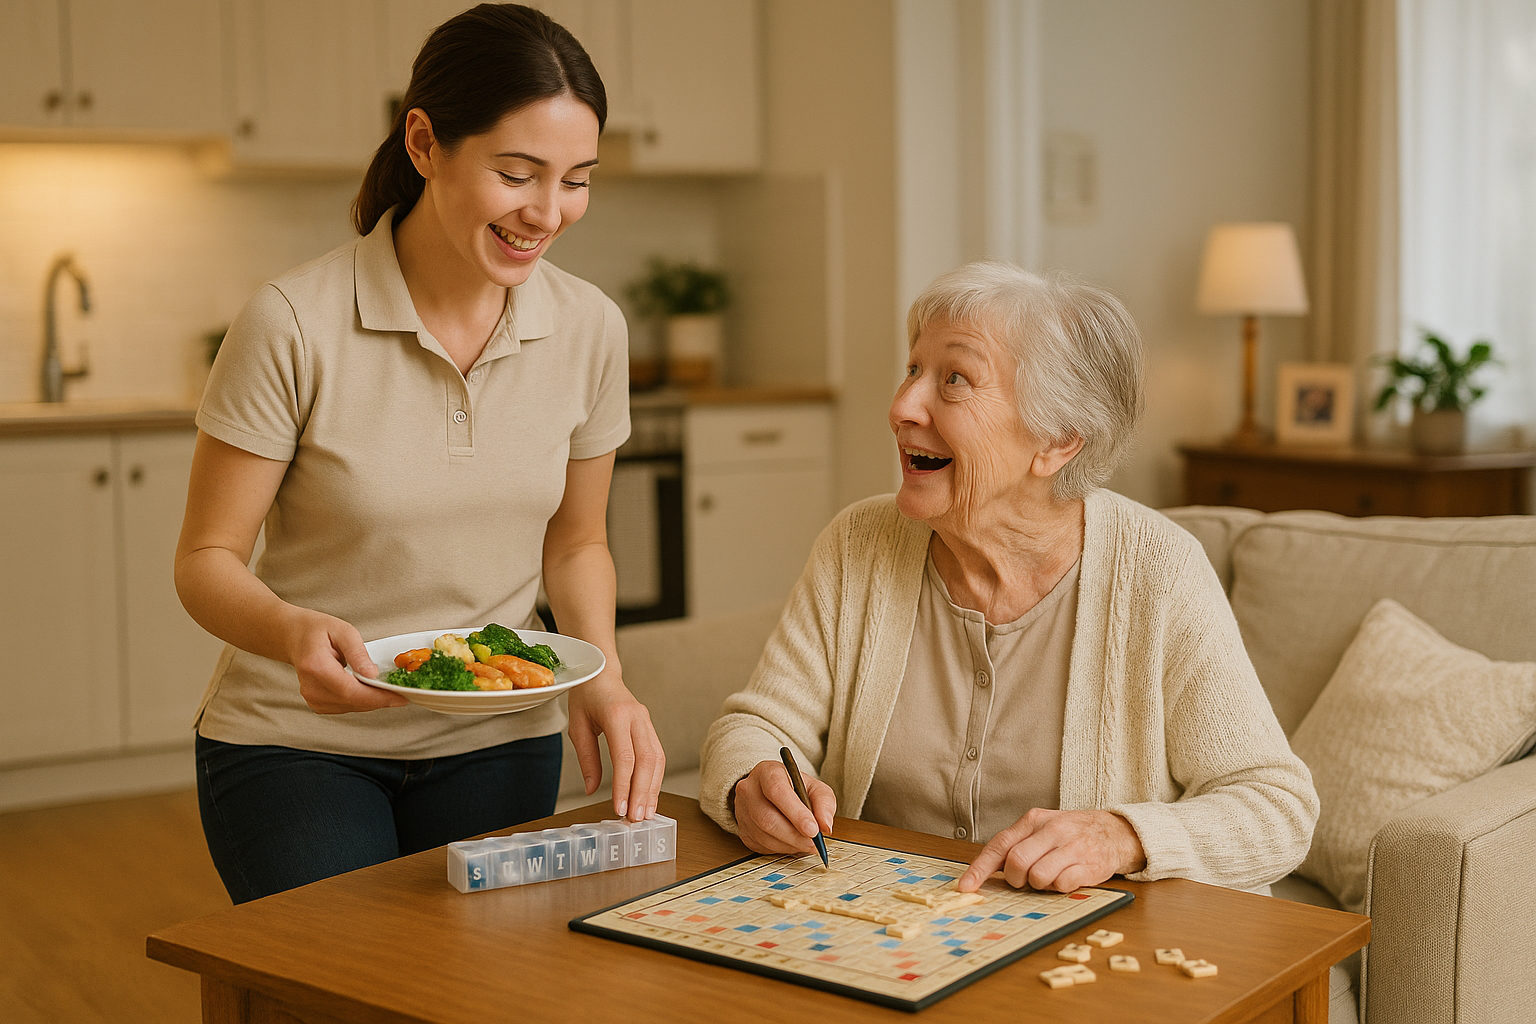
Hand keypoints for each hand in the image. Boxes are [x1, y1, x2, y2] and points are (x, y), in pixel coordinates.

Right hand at [284, 609, 406, 714]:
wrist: (294, 636)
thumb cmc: (317, 630)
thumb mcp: (343, 630)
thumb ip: (358, 653)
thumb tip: (372, 674)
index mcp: (316, 666)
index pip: (350, 690)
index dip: (377, 697)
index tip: (400, 698)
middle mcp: (311, 686)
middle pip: (351, 702)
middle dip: (379, 699)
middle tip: (401, 693)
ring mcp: (311, 697)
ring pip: (350, 707)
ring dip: (370, 701)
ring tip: (384, 688)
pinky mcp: (316, 703)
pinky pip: (344, 707)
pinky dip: (359, 701)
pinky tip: (366, 689)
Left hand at [567, 671, 664, 821]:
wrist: (601, 673)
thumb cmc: (585, 697)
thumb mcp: (577, 726)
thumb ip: (587, 758)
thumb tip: (591, 790)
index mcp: (616, 715)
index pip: (624, 757)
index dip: (624, 785)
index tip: (620, 809)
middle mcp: (637, 718)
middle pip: (647, 760)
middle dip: (643, 792)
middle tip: (637, 818)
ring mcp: (647, 721)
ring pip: (658, 759)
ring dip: (653, 788)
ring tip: (647, 813)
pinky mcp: (650, 727)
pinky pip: (658, 755)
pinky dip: (655, 778)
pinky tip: (650, 796)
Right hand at [731, 759, 836, 856]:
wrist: (770, 791)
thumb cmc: (794, 788)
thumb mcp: (814, 787)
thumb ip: (824, 803)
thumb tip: (825, 826)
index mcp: (767, 772)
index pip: (777, 792)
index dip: (796, 813)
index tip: (813, 829)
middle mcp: (749, 790)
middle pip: (768, 818)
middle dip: (795, 835)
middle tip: (814, 843)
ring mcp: (742, 811)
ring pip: (764, 835)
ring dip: (790, 844)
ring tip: (807, 844)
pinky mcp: (742, 830)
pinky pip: (761, 845)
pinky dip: (781, 848)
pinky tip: (792, 843)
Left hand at [958, 808, 1145, 892]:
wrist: (1113, 832)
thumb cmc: (1069, 833)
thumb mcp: (1041, 829)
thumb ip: (1016, 845)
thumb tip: (985, 871)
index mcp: (1034, 820)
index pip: (1000, 844)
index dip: (980, 868)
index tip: (966, 886)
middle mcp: (1052, 831)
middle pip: (1017, 862)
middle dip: (1016, 879)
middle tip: (1025, 879)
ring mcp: (1072, 847)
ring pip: (1038, 876)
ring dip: (1039, 884)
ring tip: (1049, 876)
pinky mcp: (1089, 866)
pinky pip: (1061, 885)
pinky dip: (1059, 888)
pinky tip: (1065, 878)